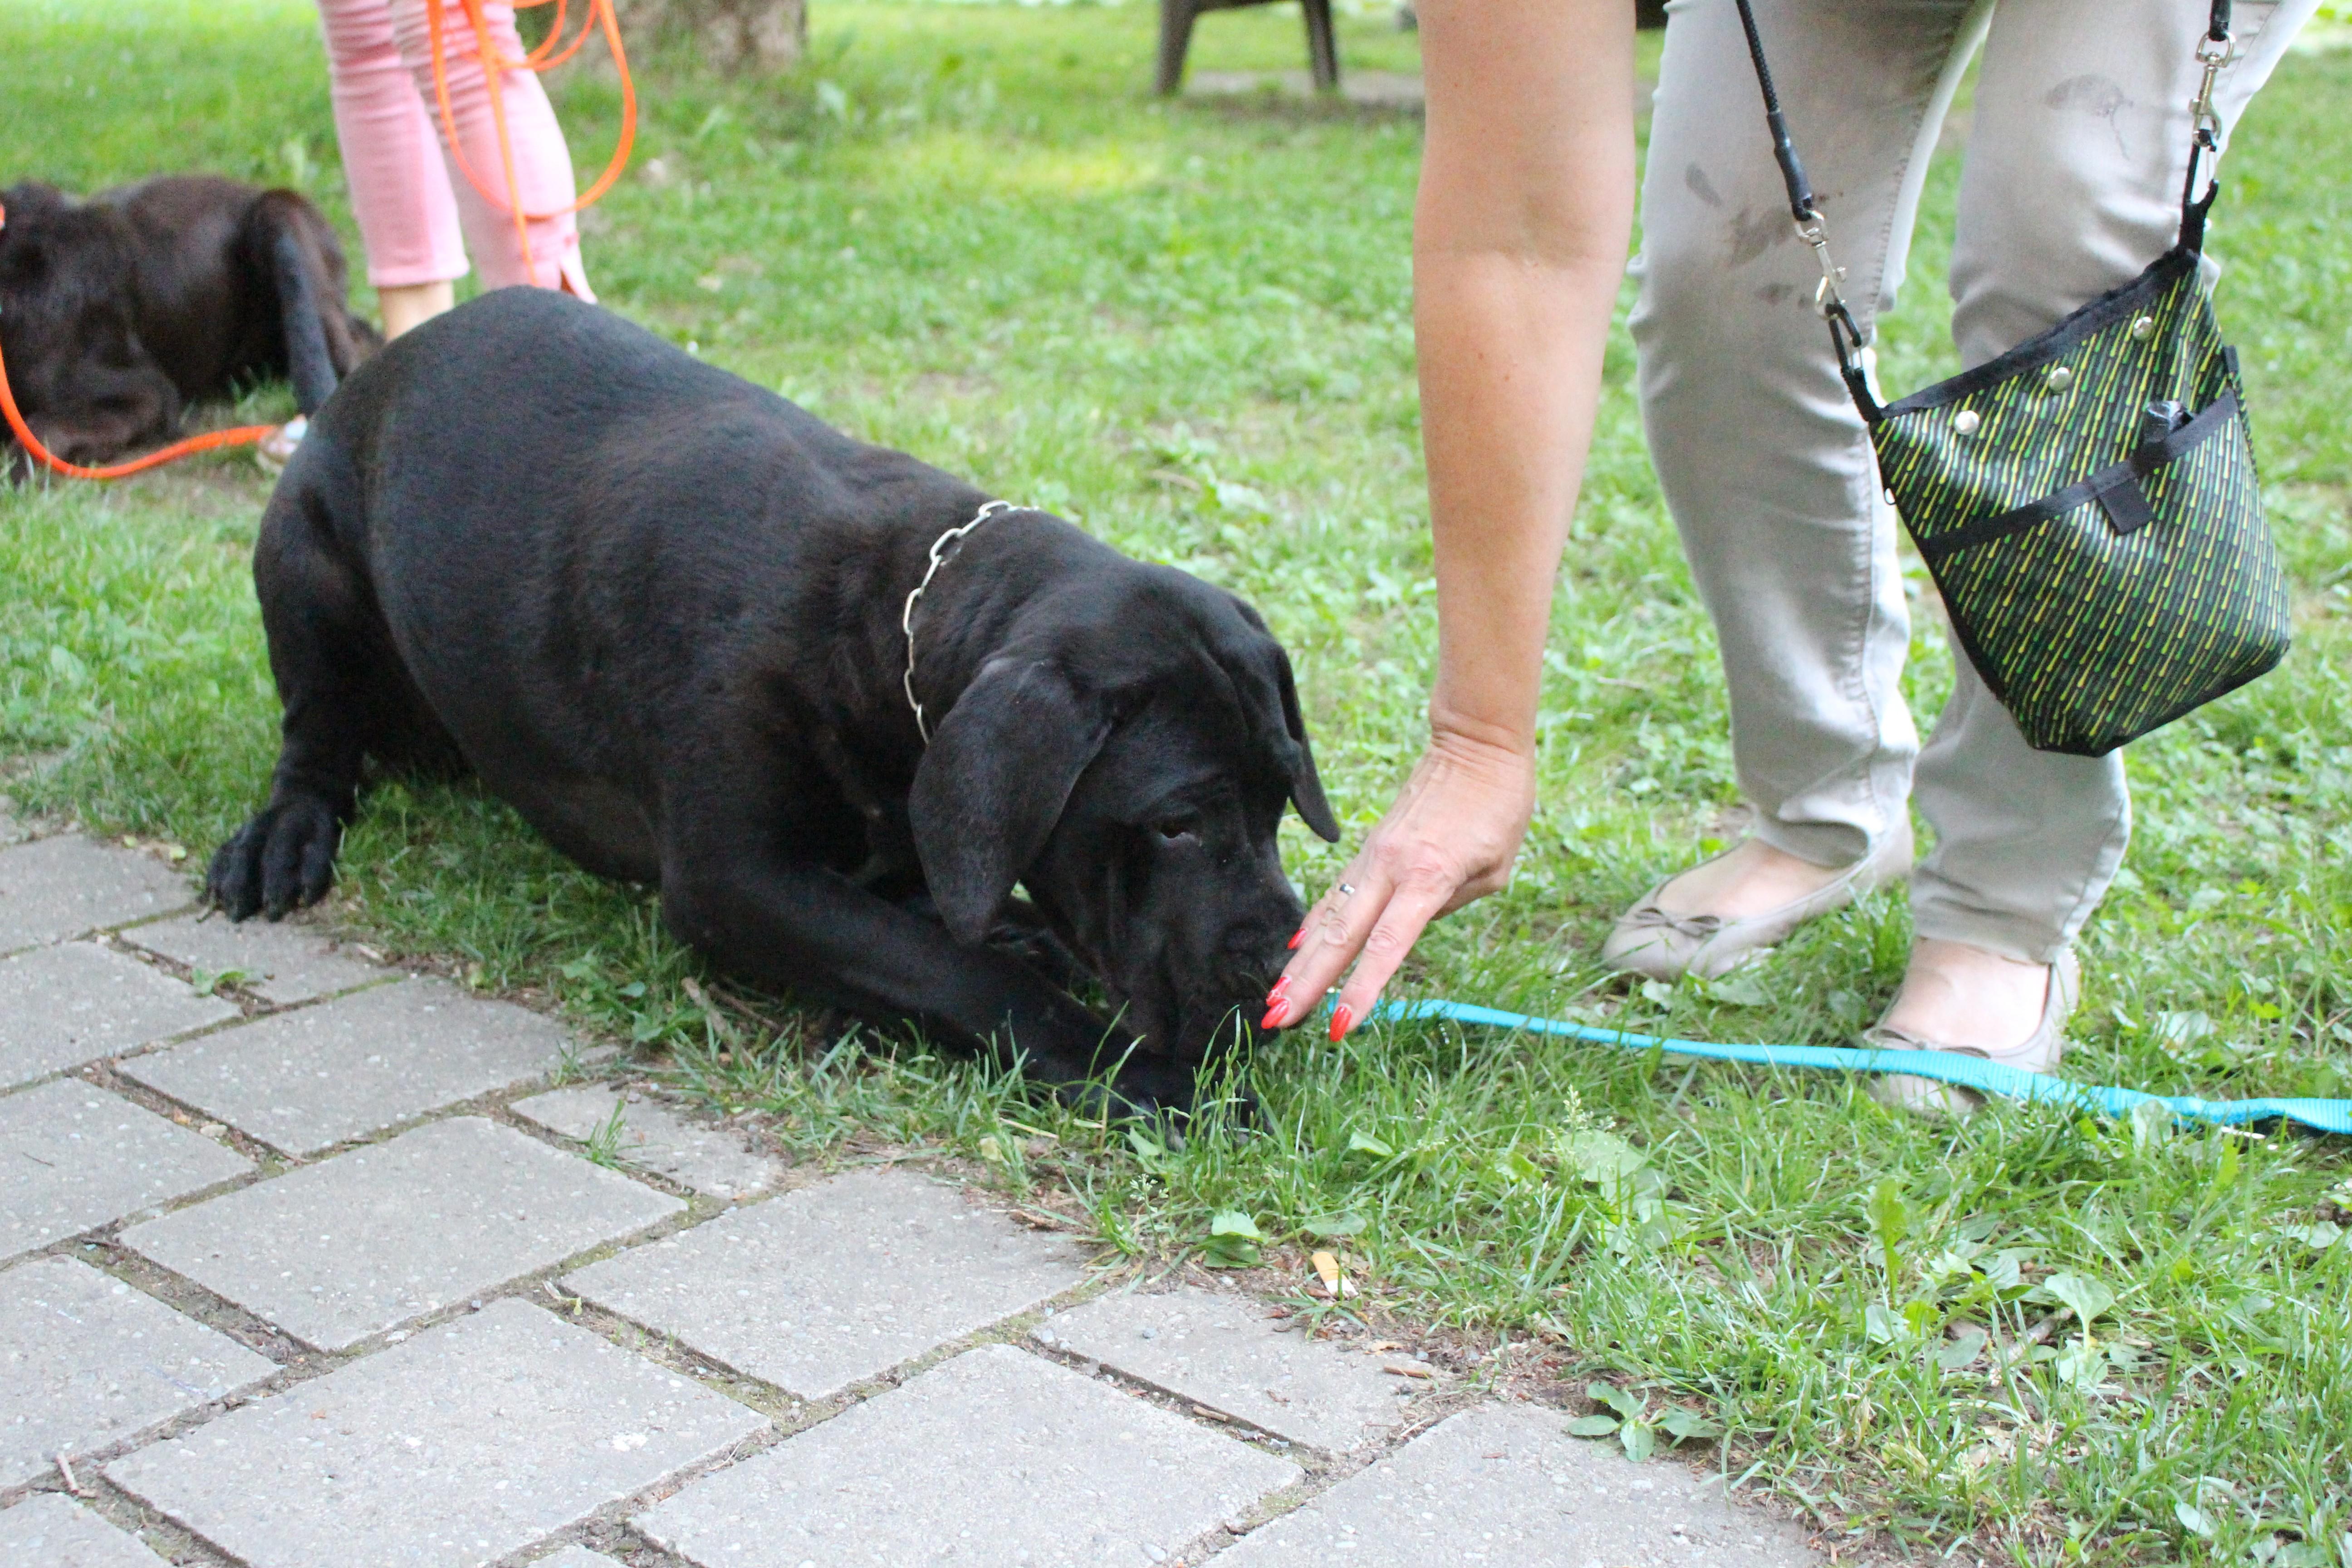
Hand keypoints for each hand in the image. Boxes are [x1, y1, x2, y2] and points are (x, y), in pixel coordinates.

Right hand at [1262, 727, 1535, 1039]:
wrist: (1475, 744)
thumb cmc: (1499, 806)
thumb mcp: (1495, 868)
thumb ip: (1452, 902)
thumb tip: (1413, 922)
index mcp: (1429, 876)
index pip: (1387, 946)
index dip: (1363, 990)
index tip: (1339, 1028)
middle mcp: (1392, 867)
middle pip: (1340, 936)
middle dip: (1307, 983)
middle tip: (1277, 1020)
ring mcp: (1375, 855)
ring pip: (1329, 916)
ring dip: (1301, 960)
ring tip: (1276, 996)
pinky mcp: (1371, 847)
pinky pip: (1337, 892)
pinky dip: (1315, 921)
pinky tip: (1297, 946)